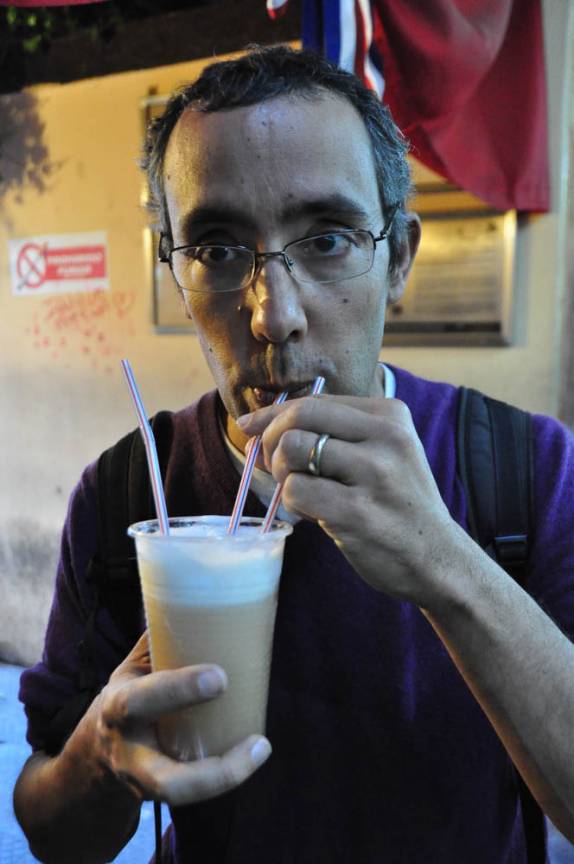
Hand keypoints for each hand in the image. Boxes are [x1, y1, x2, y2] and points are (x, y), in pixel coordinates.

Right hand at [91, 633, 270, 805]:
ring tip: (262, 747)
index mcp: (118, 707)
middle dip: (213, 770)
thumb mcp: (134, 667)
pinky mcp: (165, 794)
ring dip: (228, 777)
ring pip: (184, 797)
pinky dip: (228, 773)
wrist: (95, 755)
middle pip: (166, 780)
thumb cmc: (129, 696)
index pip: (141, 702)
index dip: (178, 691)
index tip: (220, 677)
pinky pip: (198, 791)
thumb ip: (163, 640)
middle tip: (259, 743)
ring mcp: (146, 782)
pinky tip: (255, 751)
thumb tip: (207, 600)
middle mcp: (130, 753)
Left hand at [238, 394, 467, 607]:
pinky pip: (296, 491)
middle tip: (272, 465)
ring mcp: (375, 474)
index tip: (251, 428)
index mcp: (390, 415)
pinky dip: (290, 503)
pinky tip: (309, 514)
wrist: (436, 559)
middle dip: (270, 438)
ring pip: (293, 449)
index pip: (315, 401)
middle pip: (300, 416)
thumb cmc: (396, 505)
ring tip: (297, 491)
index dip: (274, 414)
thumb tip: (260, 425)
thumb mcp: (383, 454)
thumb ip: (334, 434)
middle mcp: (387, 437)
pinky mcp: (358, 512)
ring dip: (281, 473)